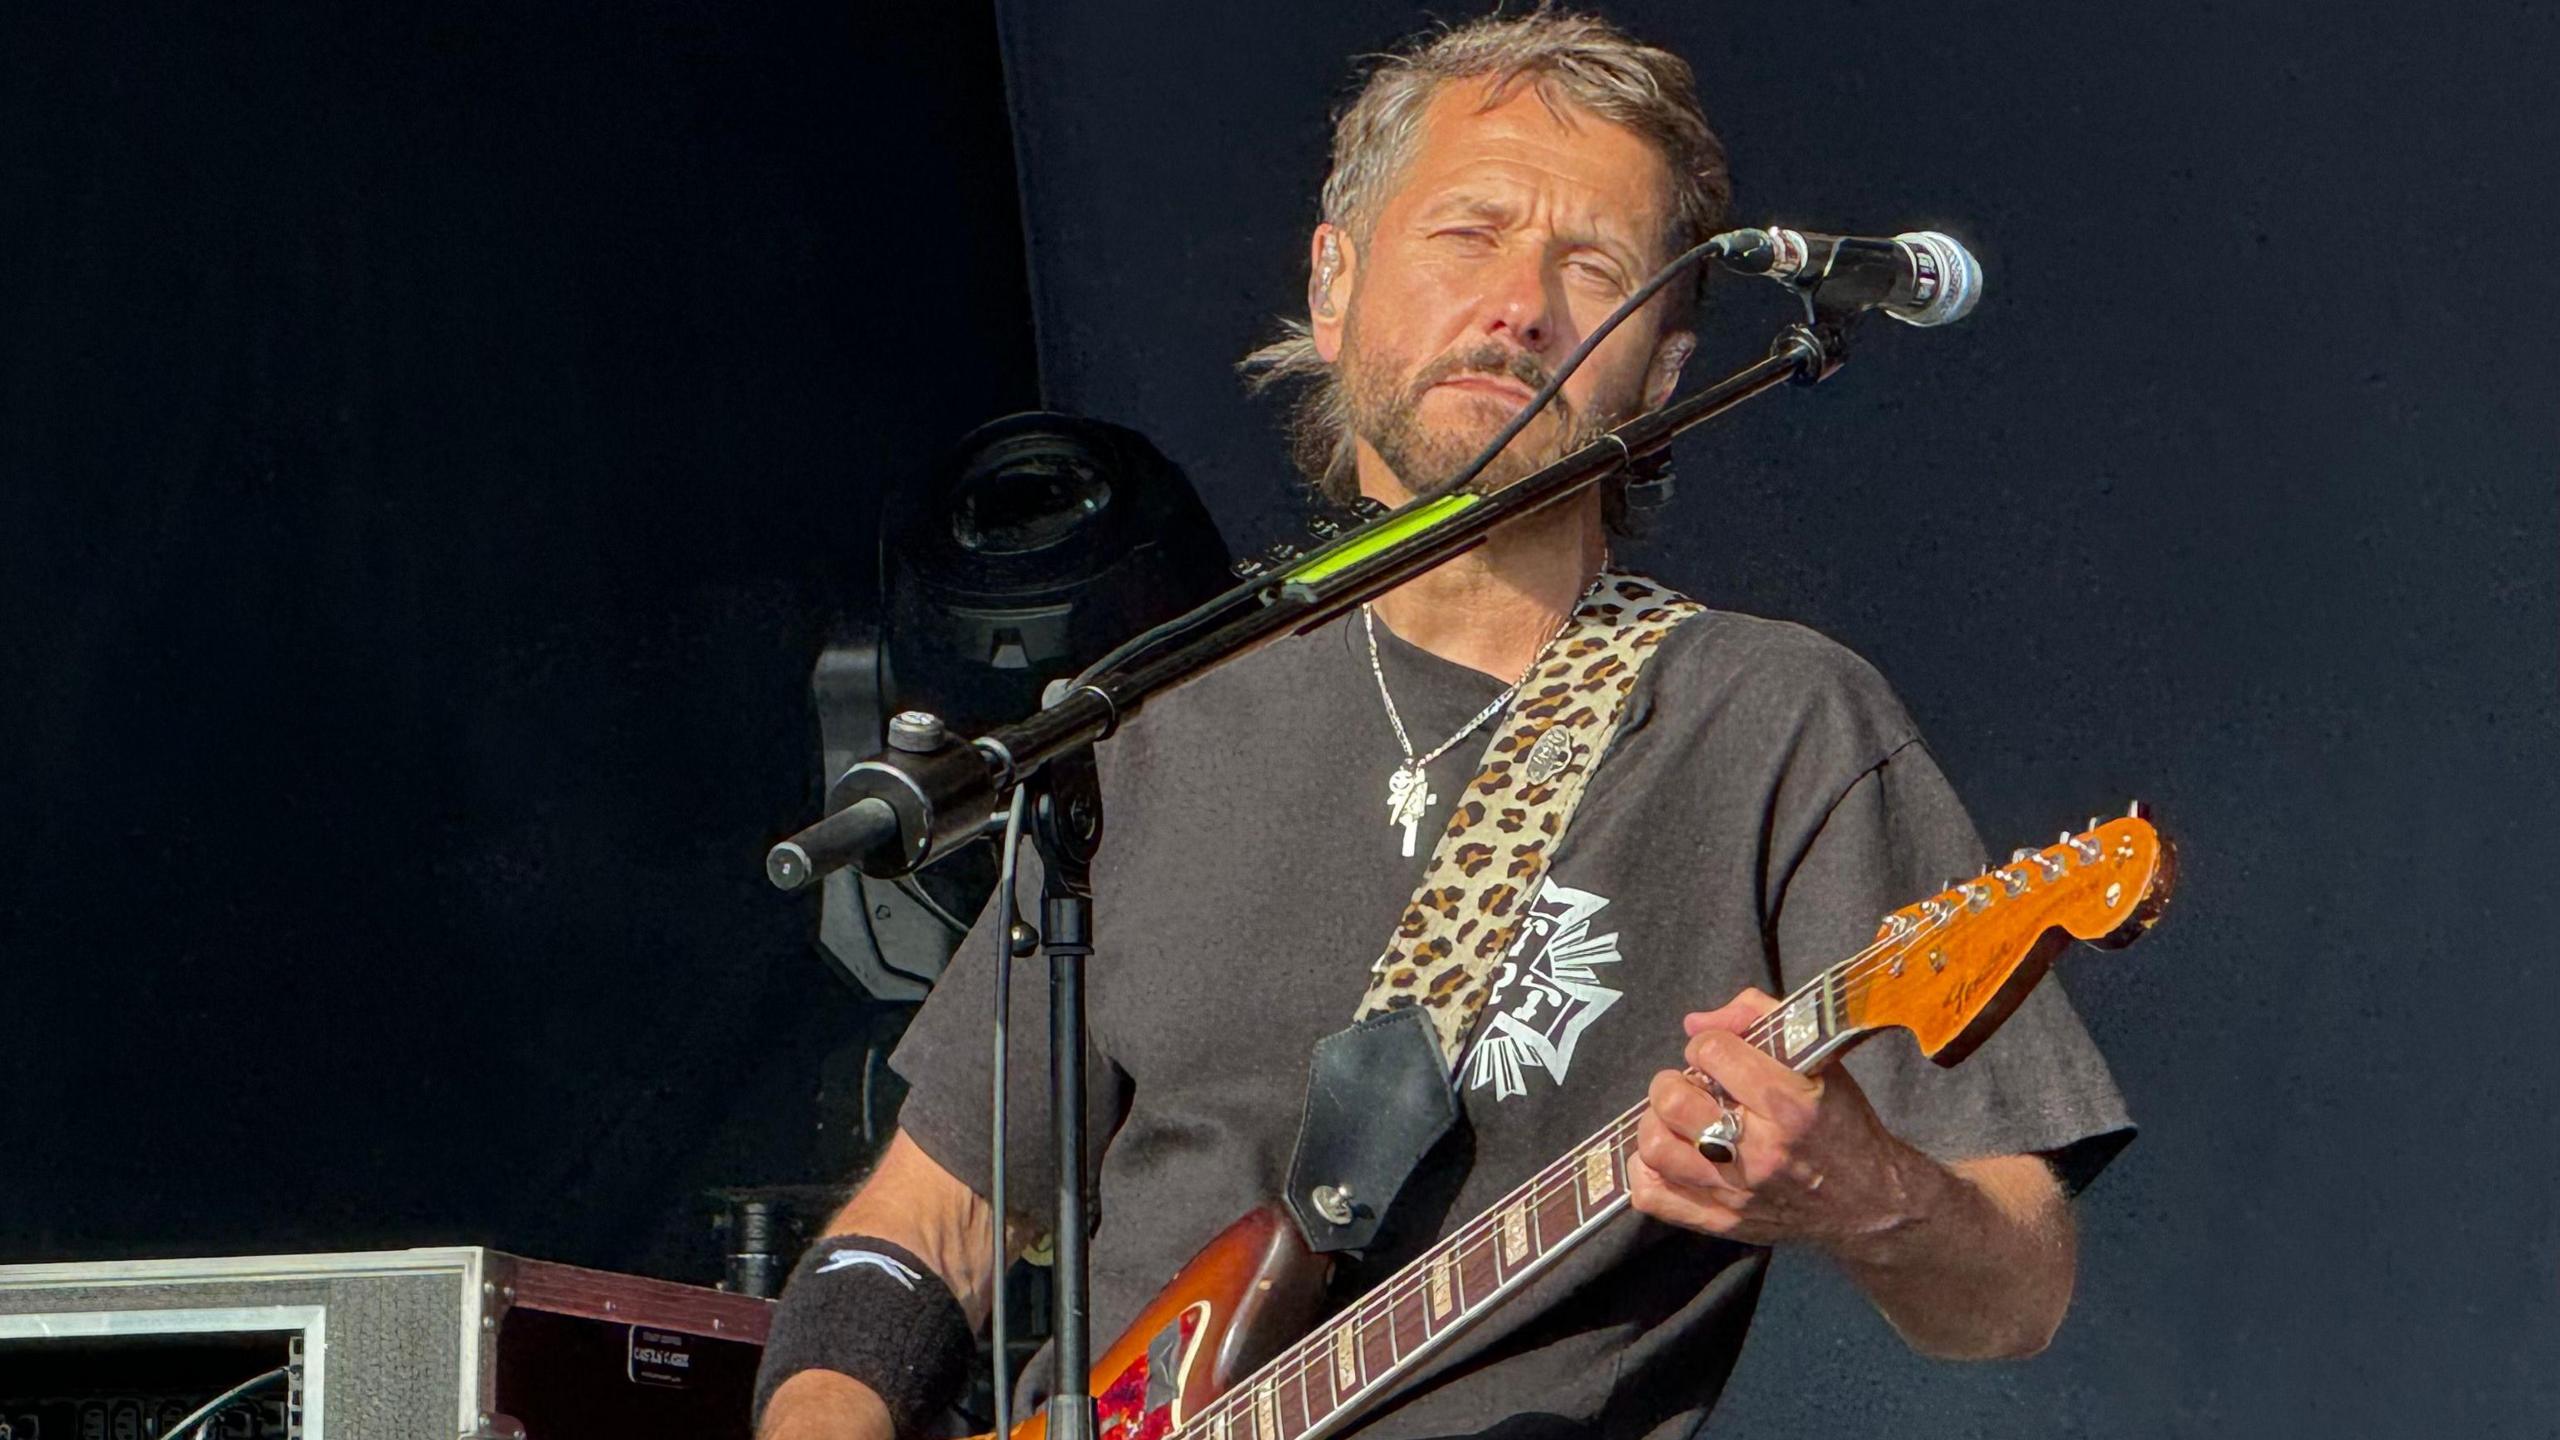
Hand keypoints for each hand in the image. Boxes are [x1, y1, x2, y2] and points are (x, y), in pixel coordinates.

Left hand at [1628, 988, 1937, 1253]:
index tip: (1719, 1056)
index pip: (1711, 1052)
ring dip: (1657, 1123)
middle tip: (1692, 1087)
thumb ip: (1758, 1019)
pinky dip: (1647, 1170)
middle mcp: (1760, 1150)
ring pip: (1655, 1147)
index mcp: (1789, 1103)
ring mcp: (1737, 1191)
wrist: (1870, 1204)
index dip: (1708, 1045)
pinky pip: (1653, 1196)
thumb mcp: (1819, 1060)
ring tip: (1678, 1120)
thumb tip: (1693, 1023)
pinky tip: (1672, 1154)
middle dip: (1673, 1081)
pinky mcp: (1721, 1222)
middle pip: (1673, 1100)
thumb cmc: (1841, 1123)